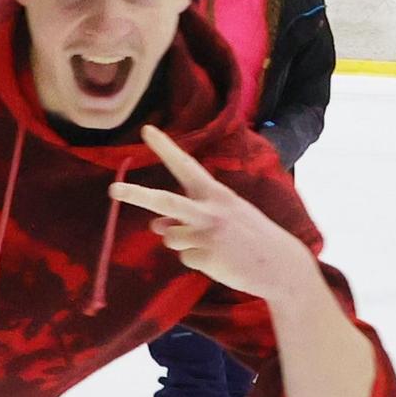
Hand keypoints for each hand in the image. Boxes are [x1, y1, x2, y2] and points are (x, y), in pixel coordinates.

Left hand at [113, 129, 321, 301]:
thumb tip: (155, 227)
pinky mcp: (207, 258)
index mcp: (217, 193)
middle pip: (165, 202)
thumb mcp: (224, 218)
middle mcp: (210, 210)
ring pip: (169, 237)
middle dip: (136, 195)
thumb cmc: (250, 237)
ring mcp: (207, 235)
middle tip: (113, 190)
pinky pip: (184, 258)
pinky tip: (219, 261)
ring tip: (213, 246)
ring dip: (182, 243)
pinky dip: (196, 260)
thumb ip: (189, 216)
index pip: (186, 166)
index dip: (165, 148)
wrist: (282, 266)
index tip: (146, 130)